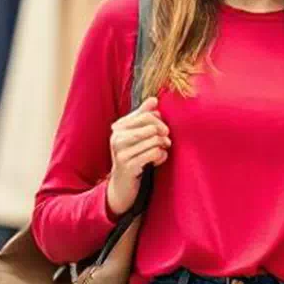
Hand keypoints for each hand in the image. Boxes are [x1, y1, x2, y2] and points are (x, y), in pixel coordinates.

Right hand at [106, 97, 170, 216]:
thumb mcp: (136, 134)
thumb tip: (154, 99)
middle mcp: (117, 138)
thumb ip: (143, 116)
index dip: (159, 120)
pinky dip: (160, 157)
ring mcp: (120, 153)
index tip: (164, 129)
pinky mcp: (128, 166)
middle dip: (163, 134)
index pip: (145, 115)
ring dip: (163, 146)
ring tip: (161, 151)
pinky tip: (157, 161)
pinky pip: (153, 154)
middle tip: (166, 141)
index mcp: (119, 128)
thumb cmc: (132, 155)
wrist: (122, 184)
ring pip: (154, 141)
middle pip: (152, 127)